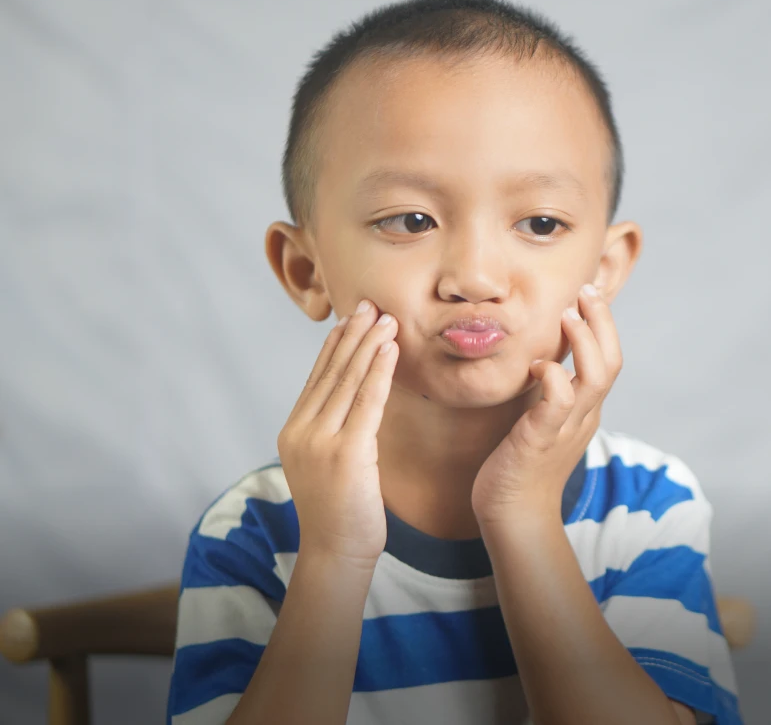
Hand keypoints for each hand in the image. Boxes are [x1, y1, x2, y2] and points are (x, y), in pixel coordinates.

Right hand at [276, 300, 399, 566]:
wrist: (336, 553)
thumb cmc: (341, 513)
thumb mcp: (329, 464)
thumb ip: (334, 431)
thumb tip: (353, 402)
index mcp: (293, 432)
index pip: (317, 378)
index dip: (336, 345)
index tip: (352, 317)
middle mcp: (301, 431)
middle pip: (332, 372)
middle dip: (353, 335)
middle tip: (371, 304)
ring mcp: (320, 441)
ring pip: (348, 381)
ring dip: (369, 345)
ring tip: (385, 317)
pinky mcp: (346, 452)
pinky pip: (367, 402)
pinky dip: (380, 371)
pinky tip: (391, 349)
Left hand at [471, 284, 621, 524]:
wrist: (514, 515)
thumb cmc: (522, 467)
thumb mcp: (542, 421)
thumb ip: (548, 393)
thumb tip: (542, 359)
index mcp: (585, 410)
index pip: (609, 360)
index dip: (603, 325)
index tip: (586, 295)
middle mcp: (584, 416)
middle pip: (612, 363)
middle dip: (602, 322)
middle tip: (587, 290)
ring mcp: (566, 429)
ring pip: (596, 379)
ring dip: (585, 342)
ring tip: (569, 313)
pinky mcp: (541, 440)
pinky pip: (558, 404)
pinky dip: (553, 379)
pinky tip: (537, 365)